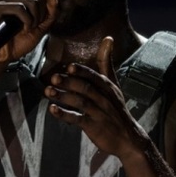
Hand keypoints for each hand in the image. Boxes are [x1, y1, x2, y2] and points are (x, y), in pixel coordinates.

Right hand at [0, 0, 58, 62]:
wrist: (4, 55)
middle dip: (40, 14)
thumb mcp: (41, 25)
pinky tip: (23, 29)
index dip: (45, 3)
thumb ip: (50, 12)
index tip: (39, 18)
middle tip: (33, 26)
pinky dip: (27, 21)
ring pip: (31, 1)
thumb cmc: (20, 40)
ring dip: (34, 19)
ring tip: (28, 28)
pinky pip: (20, 8)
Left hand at [45, 37, 148, 159]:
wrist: (128, 138)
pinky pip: (78, 119)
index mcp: (108, 87)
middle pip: (86, 88)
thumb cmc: (116, 108)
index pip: (95, 77)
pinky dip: (64, 114)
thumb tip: (108, 38)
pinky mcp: (94, 127)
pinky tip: (52, 110)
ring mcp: (99, 113)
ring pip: (81, 103)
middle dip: (69, 83)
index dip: (82, 72)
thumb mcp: (113, 85)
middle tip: (53, 78)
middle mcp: (104, 99)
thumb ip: (106, 63)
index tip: (69, 67)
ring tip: (47, 91)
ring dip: (63, 96)